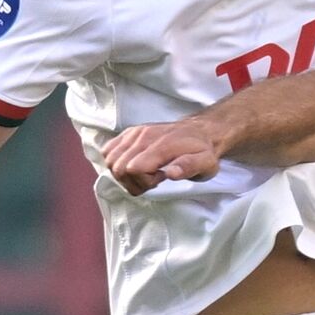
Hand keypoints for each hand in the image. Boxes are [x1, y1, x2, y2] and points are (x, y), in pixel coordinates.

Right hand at [101, 119, 221, 195]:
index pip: (133, 169)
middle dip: (133, 181)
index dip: (143, 182)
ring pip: (110, 160)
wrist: (201, 132)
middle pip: (118, 167)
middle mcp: (144, 135)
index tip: (160, 179)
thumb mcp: (206, 163)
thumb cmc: (203, 151)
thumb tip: (171, 174)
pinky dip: (116, 162)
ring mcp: (135, 132)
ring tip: (145, 172)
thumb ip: (189, 167)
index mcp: (161, 144)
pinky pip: (108, 149)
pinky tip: (135, 165)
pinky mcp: (130, 132)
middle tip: (153, 178)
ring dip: (124, 173)